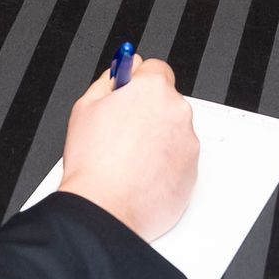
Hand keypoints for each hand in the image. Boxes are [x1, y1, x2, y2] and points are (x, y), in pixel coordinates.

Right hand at [58, 56, 197, 240]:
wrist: (105, 209)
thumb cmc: (93, 163)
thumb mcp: (85, 106)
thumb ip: (108, 80)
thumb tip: (120, 72)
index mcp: (153, 89)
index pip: (154, 69)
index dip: (136, 82)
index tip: (128, 92)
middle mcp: (177, 112)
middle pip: (165, 101)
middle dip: (147, 111)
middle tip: (121, 131)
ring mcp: (189, 143)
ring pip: (173, 131)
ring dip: (157, 138)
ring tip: (128, 159)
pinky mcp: (193, 172)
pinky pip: (178, 158)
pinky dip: (164, 164)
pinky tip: (139, 174)